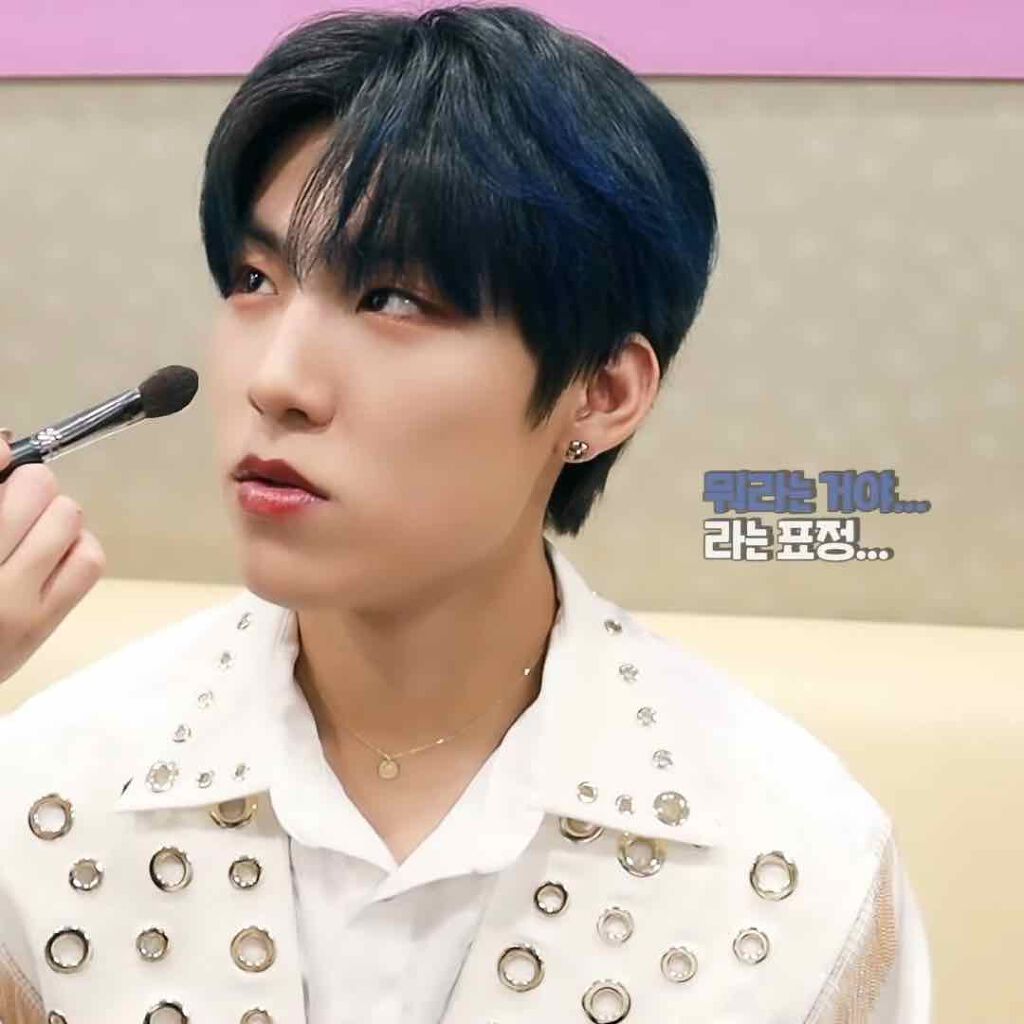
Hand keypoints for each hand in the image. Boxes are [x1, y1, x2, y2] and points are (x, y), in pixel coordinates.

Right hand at [0, 433, 106, 684]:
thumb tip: (5, 445)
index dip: (2, 455)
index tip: (6, 452)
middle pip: (36, 486)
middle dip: (30, 485)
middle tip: (15, 500)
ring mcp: (11, 603)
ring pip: (68, 517)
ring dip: (56, 514)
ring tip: (33, 531)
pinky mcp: (43, 622)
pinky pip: (88, 560)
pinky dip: (78, 545)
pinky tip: (53, 555)